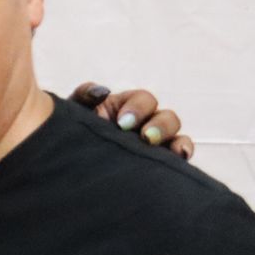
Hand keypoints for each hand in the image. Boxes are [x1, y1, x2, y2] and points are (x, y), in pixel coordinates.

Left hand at [70, 82, 193, 159]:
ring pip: (177, 136)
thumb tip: (102, 91)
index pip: (144, 99)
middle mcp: (146, 123)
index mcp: (128, 107)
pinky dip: (184, 154)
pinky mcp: (160, 163)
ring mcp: (156, 144)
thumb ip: (85, 96)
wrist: (71, 162)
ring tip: (160, 151)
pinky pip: (180, 156)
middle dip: (159, 126)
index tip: (122, 123)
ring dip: (175, 141)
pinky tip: (179, 158)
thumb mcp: (75, 112)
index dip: (138, 108)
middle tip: (144, 137)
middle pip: (167, 117)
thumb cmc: (74, 131)